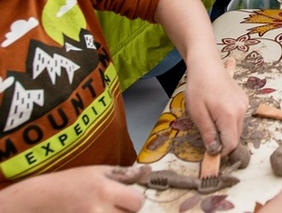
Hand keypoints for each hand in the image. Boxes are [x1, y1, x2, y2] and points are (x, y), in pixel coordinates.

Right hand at [0, 165, 144, 211]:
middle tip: (110, 206)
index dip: (133, 200)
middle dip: (123, 211)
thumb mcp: (95, 172)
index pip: (137, 203)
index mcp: (105, 191)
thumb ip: (122, 174)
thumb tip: (146, 172)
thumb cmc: (68, 183)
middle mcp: (99, 211)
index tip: (125, 199)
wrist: (37, 202)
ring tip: (100, 210)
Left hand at [184, 59, 248, 154]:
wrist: (207, 64)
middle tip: (207, 134)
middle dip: (223, 141)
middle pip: (236, 137)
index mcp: (230, 116)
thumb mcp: (198, 113)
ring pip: (238, 128)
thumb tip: (214, 151)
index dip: (221, 152)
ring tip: (211, 119)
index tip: (209, 151)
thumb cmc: (198, 88)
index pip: (231, 144)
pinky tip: (217, 111)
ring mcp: (245, 104)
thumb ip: (208, 133)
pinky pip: (239, 117)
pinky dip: (229, 121)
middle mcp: (242, 111)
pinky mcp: (244, 99)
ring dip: (226, 131)